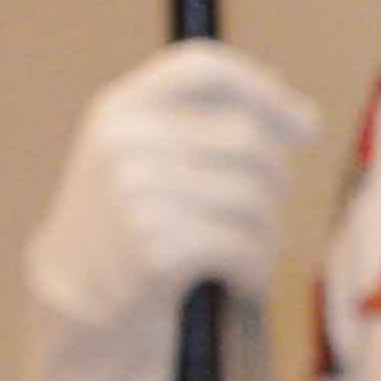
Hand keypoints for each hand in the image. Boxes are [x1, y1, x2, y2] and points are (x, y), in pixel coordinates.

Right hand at [36, 40, 320, 320]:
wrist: (75, 312)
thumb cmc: (132, 233)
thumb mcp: (145, 164)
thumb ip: (206, 130)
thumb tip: (305, 118)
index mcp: (119, 111)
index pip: (203, 67)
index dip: (264, 91)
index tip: (304, 125)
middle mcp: (124, 144)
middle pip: (246, 138)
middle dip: (276, 181)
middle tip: (264, 219)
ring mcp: (136, 195)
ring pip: (254, 198)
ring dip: (268, 235)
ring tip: (252, 256)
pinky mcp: (154, 249)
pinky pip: (244, 246)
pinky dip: (257, 269)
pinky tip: (243, 282)